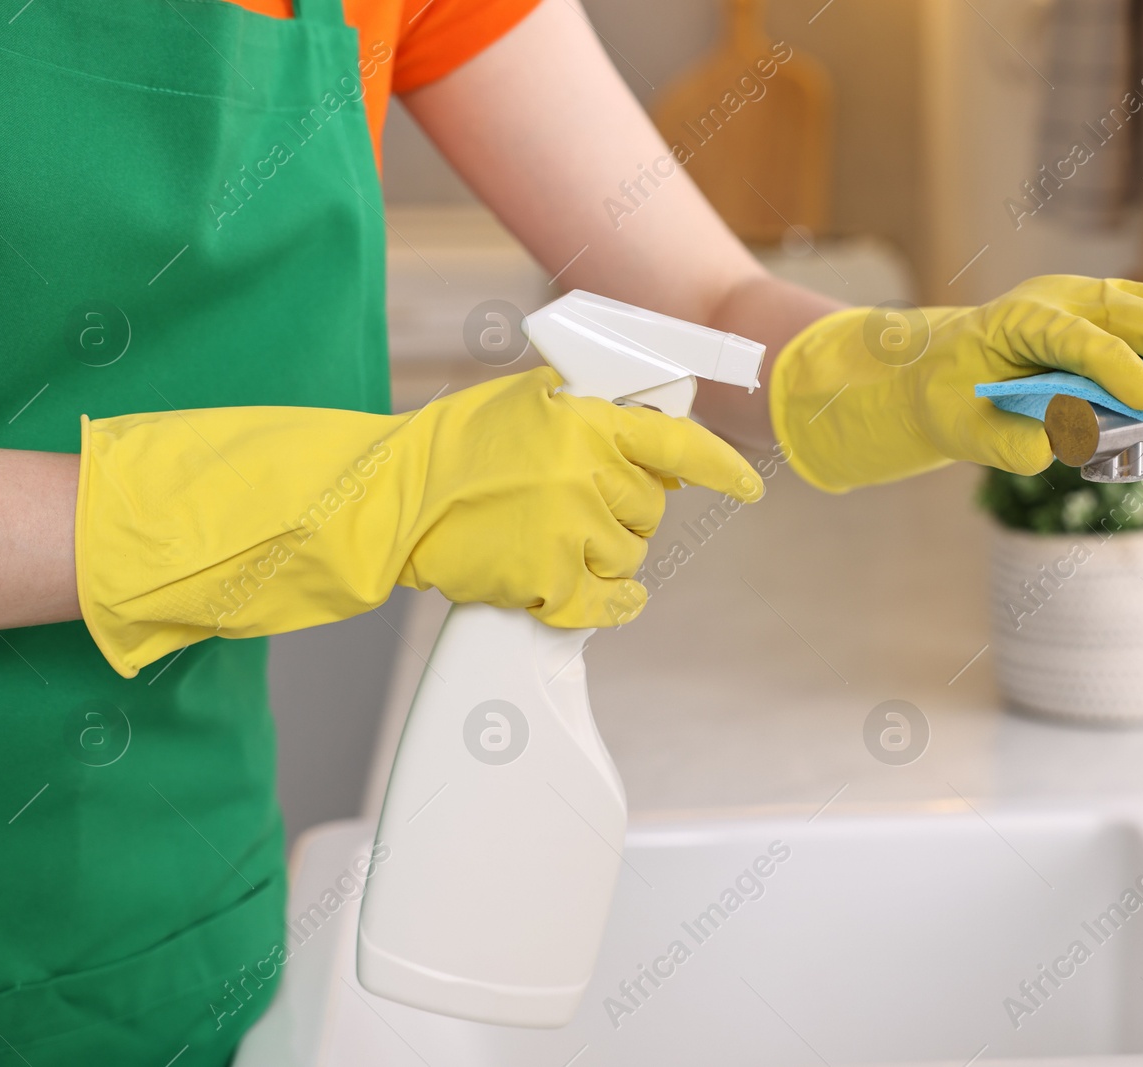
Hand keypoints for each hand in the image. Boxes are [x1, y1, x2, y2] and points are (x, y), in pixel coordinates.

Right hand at [78, 367, 761, 676]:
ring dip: (603, 555)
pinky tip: (600, 600)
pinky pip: (607, 607)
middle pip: (651, 511)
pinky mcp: (546, 581)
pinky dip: (609, 608)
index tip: (750, 487)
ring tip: (549, 535)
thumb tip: (663, 433)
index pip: (678, 445)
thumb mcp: (533, 403)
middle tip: (573, 503)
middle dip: (625, 511)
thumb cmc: (458, 448)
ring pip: (628, 558)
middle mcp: (585, 472)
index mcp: (586, 420)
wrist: (391, 498)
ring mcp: (567, 529)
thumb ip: (598, 411)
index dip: (722, 469)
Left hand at [769, 275, 1142, 487]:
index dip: (1115, 368)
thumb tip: (1059, 446)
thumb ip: (1006, 441)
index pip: (1076, 338)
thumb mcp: (961, 429)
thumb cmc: (955, 397)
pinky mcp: (1133, 314)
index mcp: (1021, 318)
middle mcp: (1071, 298)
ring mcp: (1105, 300)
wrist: (948, 364)